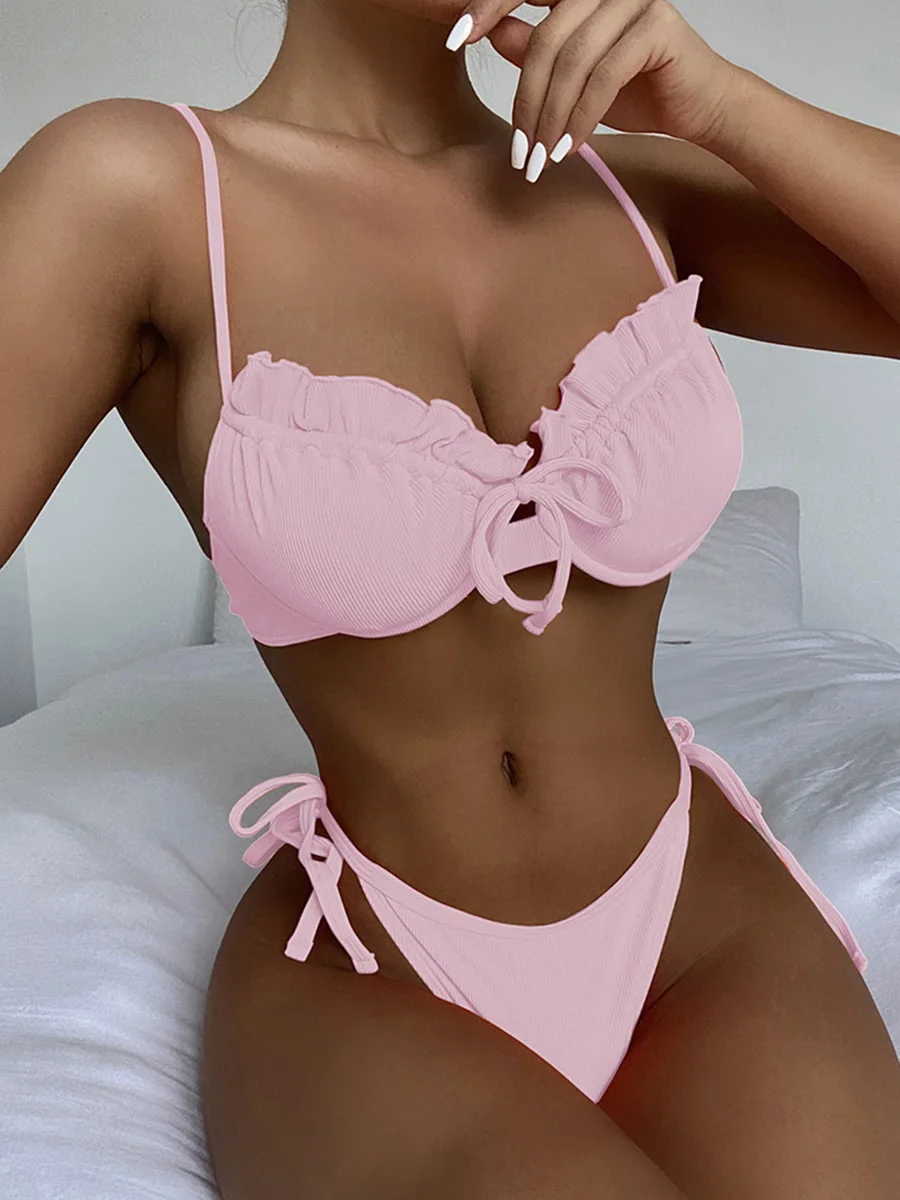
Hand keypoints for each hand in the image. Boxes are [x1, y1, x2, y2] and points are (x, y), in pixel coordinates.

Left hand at [445, 1, 742, 179]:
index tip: (454, 39)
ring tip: (543, 159)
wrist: (698, 106)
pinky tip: (571, 147)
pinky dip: (583, 117)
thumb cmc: (636, 89)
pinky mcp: (656, 25)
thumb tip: (489, 33)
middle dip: (527, 101)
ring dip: (552, 118)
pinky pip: (603, 75)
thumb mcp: (572, 75)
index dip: (486, 7)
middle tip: (519, 152)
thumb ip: (534, 50)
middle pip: (545, 39)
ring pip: (572, 60)